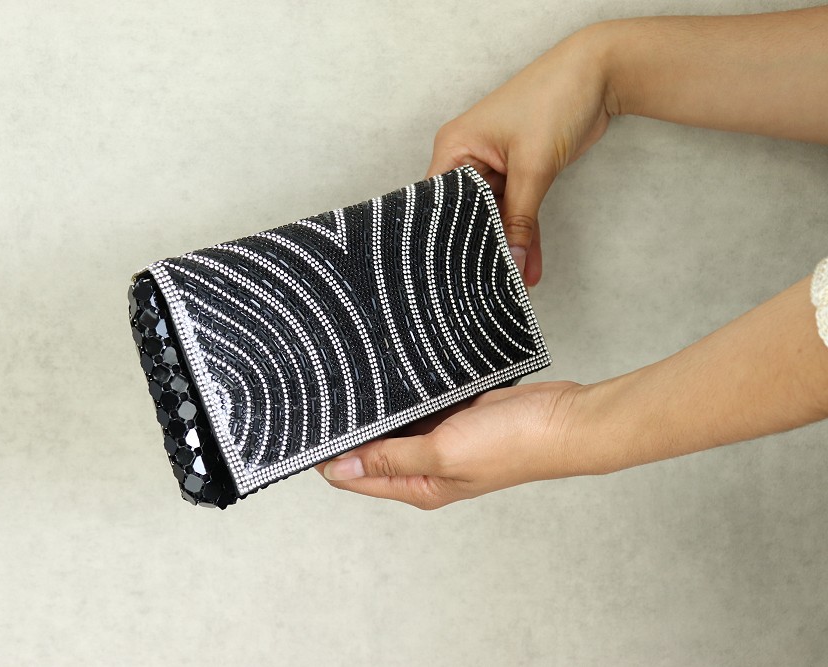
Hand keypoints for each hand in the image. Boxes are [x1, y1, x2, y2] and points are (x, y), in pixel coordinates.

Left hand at [315, 381, 586, 508]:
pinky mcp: (457, 414)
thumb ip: (390, 459)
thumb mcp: (442, 454)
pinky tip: (388, 374)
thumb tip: (340, 468)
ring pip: (395, 424)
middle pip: (372, 450)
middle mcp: (427, 466)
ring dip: (377, 410)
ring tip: (349, 381)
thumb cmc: (514, 445)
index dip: (328, 457)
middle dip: (350, 430)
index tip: (306, 431)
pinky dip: (404, 393)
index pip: (356, 477)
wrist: (565, 419)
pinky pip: (420, 403)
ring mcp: (443, 439)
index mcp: (419, 487)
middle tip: (322, 398)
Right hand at [428, 24, 615, 285]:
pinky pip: (518, 211)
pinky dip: (526, 234)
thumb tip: (512, 262)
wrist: (599, 76)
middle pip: (467, 213)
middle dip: (481, 247)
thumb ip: (521, 219)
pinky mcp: (518, 172)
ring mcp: (494, 166)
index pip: (440, 202)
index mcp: (455, 148)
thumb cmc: (553, 99)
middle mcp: (468, 157)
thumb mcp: (533, 165)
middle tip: (488, 282)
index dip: (445, 238)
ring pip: (496, 216)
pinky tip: (531, 265)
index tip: (454, 272)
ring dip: (510, 245)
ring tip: (516, 282)